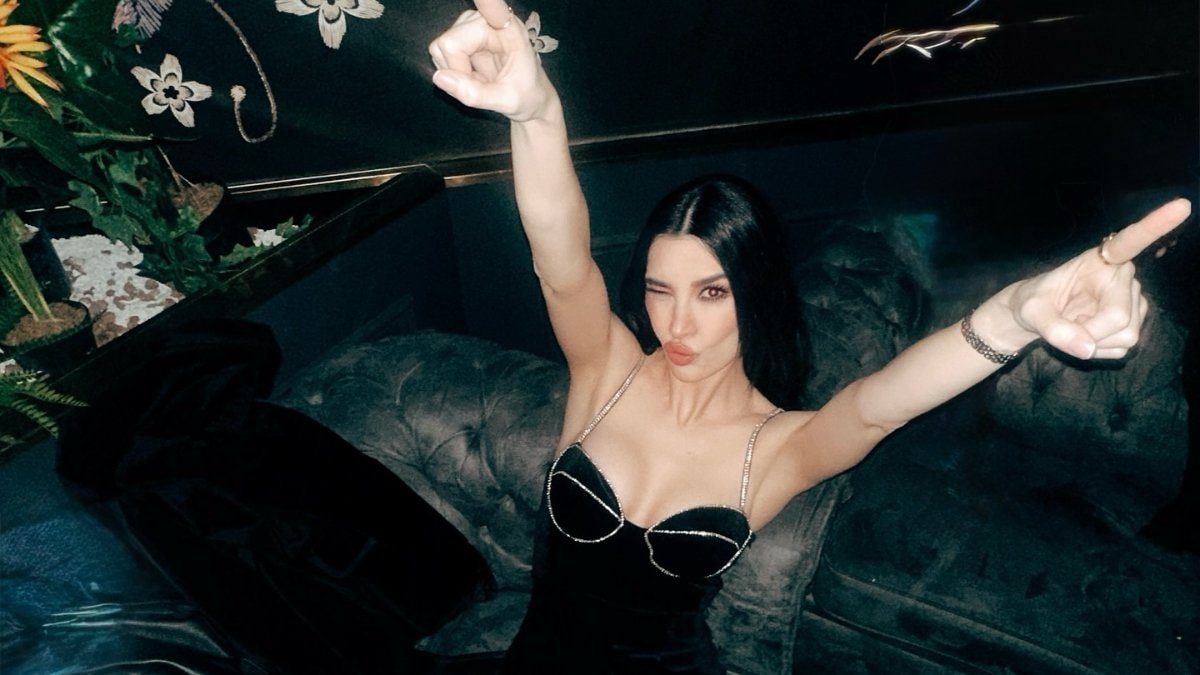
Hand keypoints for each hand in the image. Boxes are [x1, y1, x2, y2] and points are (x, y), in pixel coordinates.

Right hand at [428, 0, 551, 121]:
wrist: (529, 97)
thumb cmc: (525, 96)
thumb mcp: (505, 101)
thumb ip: (474, 94)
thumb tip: (438, 77)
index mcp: (508, 30)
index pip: (491, 7)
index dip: (484, 1)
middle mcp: (487, 20)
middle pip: (449, 42)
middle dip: (458, 70)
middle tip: (480, 85)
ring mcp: (471, 25)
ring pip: (441, 47)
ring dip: (455, 71)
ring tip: (479, 80)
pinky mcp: (461, 33)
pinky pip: (439, 53)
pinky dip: (452, 70)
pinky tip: (471, 74)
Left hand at [1006, 198, 1191, 359]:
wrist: (1036, 319)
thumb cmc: (1033, 304)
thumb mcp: (1030, 312)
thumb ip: (1053, 329)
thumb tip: (1086, 349)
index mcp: (1101, 260)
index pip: (1132, 241)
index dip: (1156, 225)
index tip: (1182, 204)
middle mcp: (1125, 277)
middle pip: (1119, 318)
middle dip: (1089, 333)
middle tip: (1062, 327)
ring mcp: (1134, 301)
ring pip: (1125, 336)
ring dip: (1093, 342)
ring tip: (1073, 326)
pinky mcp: (1134, 323)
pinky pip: (1121, 349)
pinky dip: (1098, 350)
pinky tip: (1085, 335)